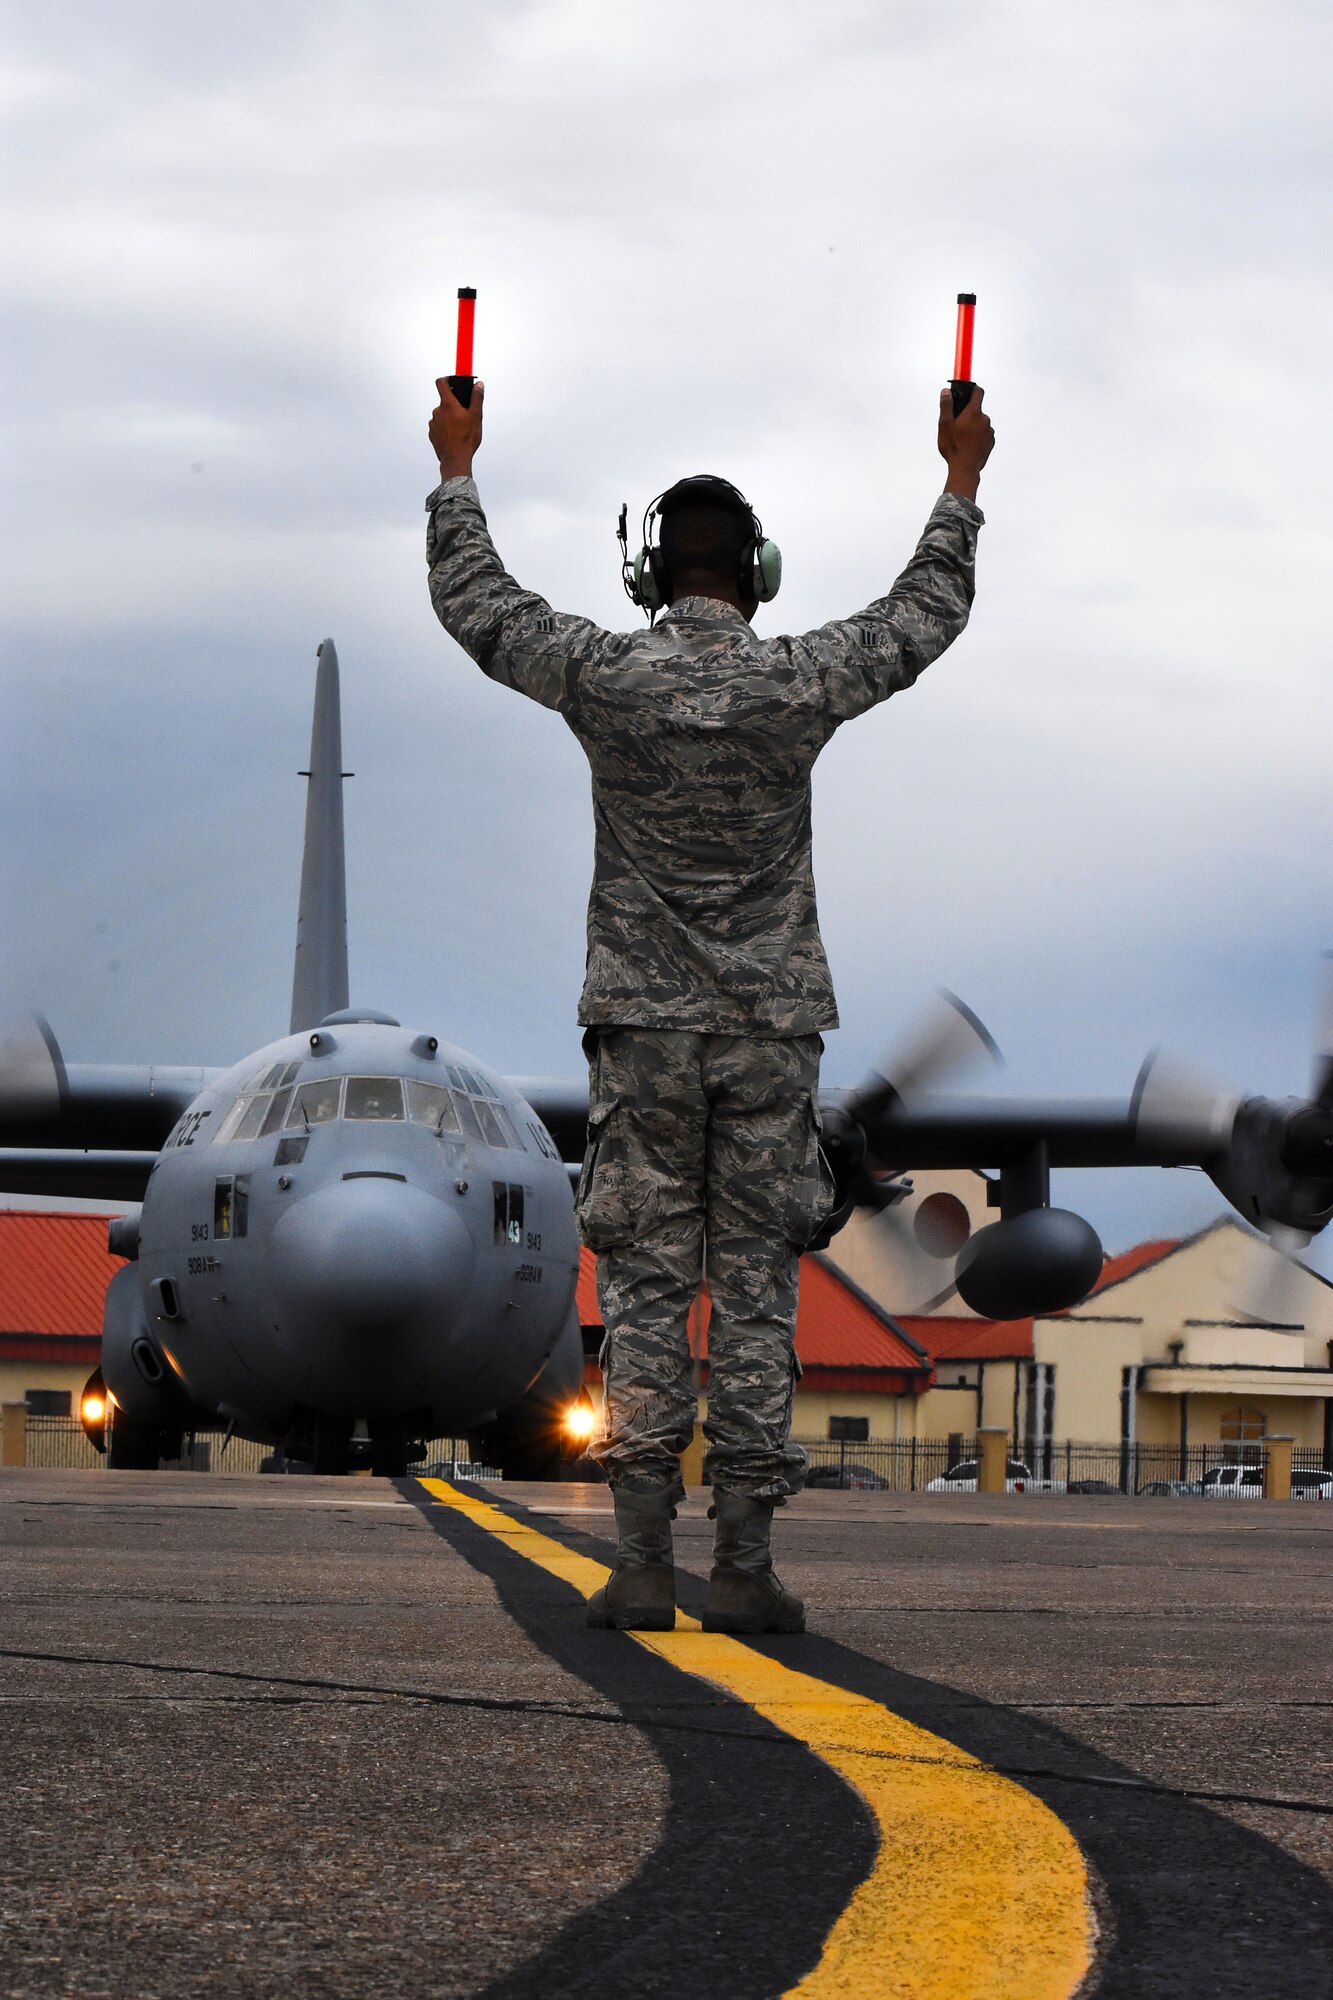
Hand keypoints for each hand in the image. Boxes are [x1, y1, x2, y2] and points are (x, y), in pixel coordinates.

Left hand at [429, 377, 484, 481]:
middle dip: (454, 406)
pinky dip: (445, 428)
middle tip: (465, 416)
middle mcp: (437, 411)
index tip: (452, 380)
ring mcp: (433, 423)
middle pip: (445, 401)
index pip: (441, 383)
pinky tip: (454, 437)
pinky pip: (439, 426)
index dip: (447, 379)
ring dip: (450, 418)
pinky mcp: (432, 434)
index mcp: (448, 404)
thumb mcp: (476, 416)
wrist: (455, 459)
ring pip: (442, 415)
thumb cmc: (466, 439)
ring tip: (460, 429)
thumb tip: (479, 385)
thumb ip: (477, 398)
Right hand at [937, 385, 993, 500]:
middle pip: (976, 410)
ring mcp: (989, 431)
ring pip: (980, 423)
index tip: (968, 390)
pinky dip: (977, 437)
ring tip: (962, 439)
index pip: (978, 392)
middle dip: (967, 415)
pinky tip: (968, 446)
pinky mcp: (991, 442)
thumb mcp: (944, 425)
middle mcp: (984, 419)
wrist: (965, 469)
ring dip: (972, 427)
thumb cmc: (953, 447)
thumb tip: (946, 391)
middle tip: (956, 426)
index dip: (973, 389)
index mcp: (973, 412)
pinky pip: (984, 435)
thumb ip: (946, 406)